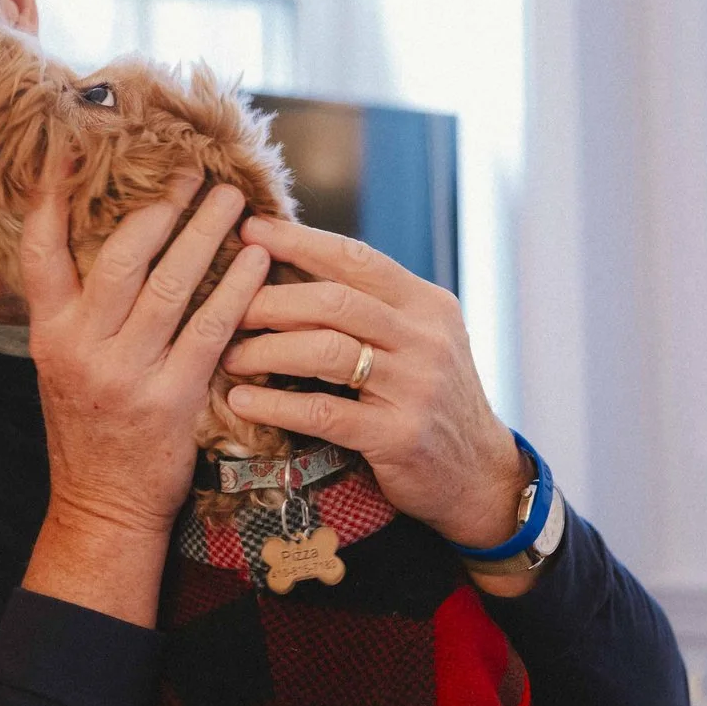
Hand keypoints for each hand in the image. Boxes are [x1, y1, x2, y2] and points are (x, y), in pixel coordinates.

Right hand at [21, 169, 268, 626]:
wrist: (103, 509)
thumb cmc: (91, 432)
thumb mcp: (63, 368)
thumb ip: (77, 312)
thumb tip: (106, 242)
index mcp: (49, 334)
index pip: (41, 251)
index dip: (53, 197)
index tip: (70, 149)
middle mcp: (82, 347)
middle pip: (122, 256)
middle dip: (161, 206)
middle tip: (192, 170)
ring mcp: (125, 373)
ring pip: (171, 284)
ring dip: (206, 235)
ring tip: (233, 201)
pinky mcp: (170, 399)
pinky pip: (210, 330)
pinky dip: (236, 290)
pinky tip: (258, 263)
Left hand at [220, 219, 533, 586]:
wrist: (480, 475)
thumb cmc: (431, 400)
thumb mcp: (420, 341)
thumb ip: (372, 308)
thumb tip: (290, 267)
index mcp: (427, 304)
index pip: (356, 259)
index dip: (299, 241)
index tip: (251, 229)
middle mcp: (426, 339)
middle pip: (334, 301)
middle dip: (270, 299)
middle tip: (226, 304)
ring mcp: (415, 388)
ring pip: (326, 352)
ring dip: (267, 350)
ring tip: (229, 355)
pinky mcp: (398, 436)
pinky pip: (323, 412)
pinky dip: (275, 406)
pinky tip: (242, 402)